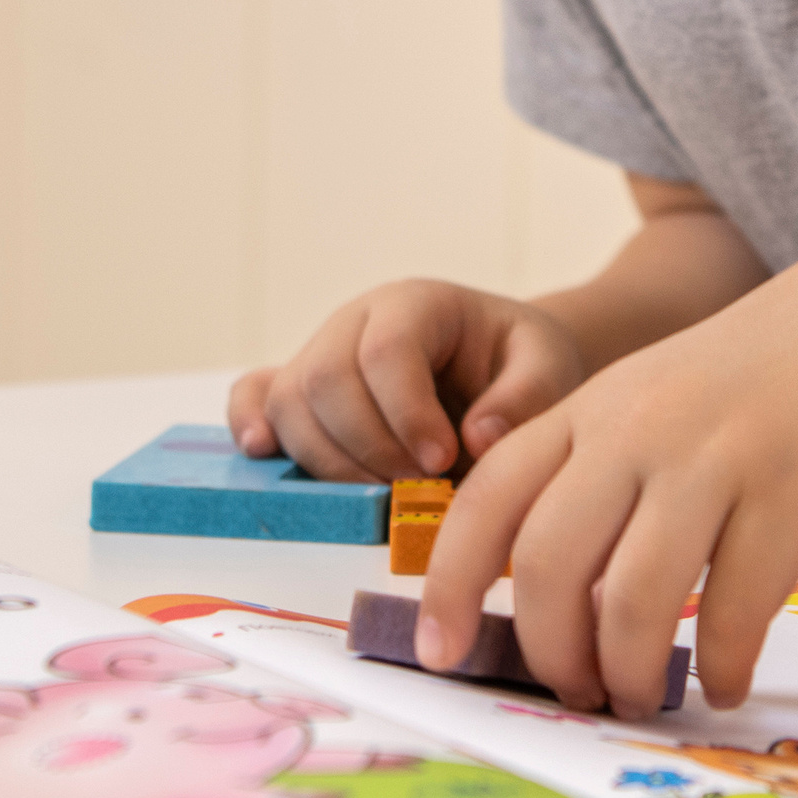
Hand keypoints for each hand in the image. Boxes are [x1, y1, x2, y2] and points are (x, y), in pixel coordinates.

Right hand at [228, 280, 586, 480]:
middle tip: (417, 487)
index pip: (386, 351)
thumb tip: (478, 439)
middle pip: (326, 378)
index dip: (406, 414)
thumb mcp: (547, 368)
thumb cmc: (521, 363)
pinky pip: (254, 395)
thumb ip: (525, 399)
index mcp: (416, 303)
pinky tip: (264, 452)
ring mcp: (321, 351)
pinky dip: (250, 424)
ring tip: (384, 493)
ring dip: (330, 462)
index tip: (442, 461)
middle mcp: (355, 320)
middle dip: (368, 446)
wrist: (499, 366)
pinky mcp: (301, 388)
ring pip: (290, 401)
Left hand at [418, 280, 797, 714]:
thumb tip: (560, 605)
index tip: (439, 650)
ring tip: (642, 696)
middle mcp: (642, 429)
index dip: (449, 584)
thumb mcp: (658, 399)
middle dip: (548, 651)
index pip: (489, 500)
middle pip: (551, 563)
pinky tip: (726, 680)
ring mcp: (718, 459)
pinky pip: (738, 610)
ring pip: (636, 598)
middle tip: (573, 690)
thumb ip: (604, 477)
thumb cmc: (770, 373)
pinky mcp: (796, 493)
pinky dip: (722, 665)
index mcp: (595, 408)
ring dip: (629, 672)